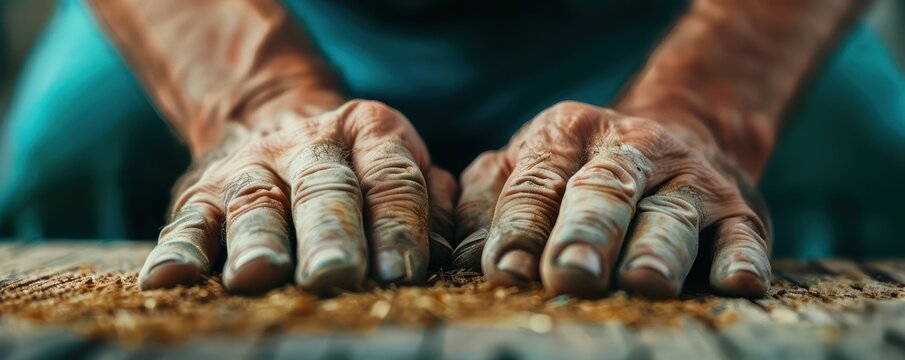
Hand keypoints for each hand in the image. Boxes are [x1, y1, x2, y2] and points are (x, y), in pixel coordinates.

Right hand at [138, 100, 456, 293]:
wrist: (271, 123)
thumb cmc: (355, 171)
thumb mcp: (397, 169)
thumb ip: (430, 207)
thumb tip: (451, 259)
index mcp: (371, 134)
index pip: (392, 180)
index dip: (398, 226)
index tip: (403, 274)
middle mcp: (310, 146)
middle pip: (325, 190)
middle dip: (331, 234)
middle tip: (337, 274)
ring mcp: (251, 167)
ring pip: (255, 203)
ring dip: (258, 240)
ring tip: (260, 275)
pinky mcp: (199, 193)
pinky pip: (188, 222)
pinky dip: (179, 251)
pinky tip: (170, 280)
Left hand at [451, 101, 770, 298]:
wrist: (676, 138)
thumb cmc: (576, 171)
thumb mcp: (523, 166)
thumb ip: (486, 205)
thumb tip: (465, 261)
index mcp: (565, 134)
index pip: (536, 184)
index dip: (520, 229)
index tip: (506, 272)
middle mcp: (631, 148)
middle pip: (604, 192)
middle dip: (586, 234)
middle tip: (569, 275)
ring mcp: (689, 177)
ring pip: (672, 214)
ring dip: (657, 250)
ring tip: (644, 283)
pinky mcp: (737, 210)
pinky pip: (741, 235)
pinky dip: (740, 259)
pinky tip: (734, 283)